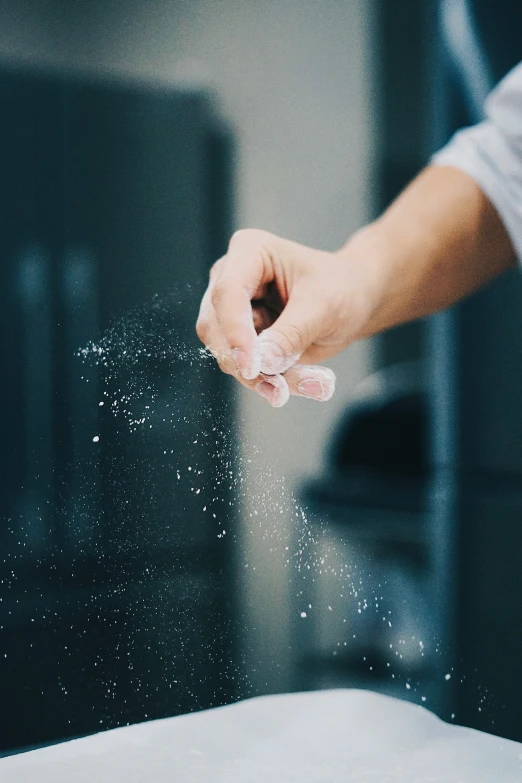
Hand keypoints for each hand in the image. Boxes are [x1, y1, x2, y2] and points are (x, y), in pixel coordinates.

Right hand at [196, 228, 375, 406]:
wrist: (353, 300)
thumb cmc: (341, 288)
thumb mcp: (325, 305)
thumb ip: (293, 332)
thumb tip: (263, 363)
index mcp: (249, 252)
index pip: (227, 293)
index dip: (235, 332)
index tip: (252, 367)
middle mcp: (230, 278)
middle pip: (215, 328)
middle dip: (246, 363)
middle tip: (281, 390)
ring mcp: (231, 311)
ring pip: (225, 354)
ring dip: (262, 378)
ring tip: (310, 384)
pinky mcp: (239, 339)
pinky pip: (243, 368)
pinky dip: (270, 382)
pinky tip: (300, 382)